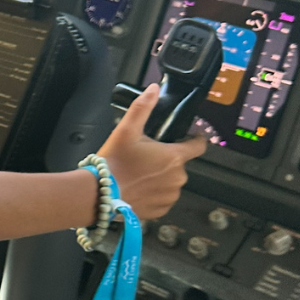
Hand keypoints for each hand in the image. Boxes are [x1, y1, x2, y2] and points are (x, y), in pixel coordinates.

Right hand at [96, 83, 207, 219]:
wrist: (100, 194)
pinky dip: (154, 192)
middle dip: (166, 159)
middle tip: (144, 156)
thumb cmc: (114, 163)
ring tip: (138, 173)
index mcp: (174, 157)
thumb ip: (142, 107)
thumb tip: (153, 90)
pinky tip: (138, 187)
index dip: (195, 139)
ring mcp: (170, 196)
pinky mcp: (161, 210)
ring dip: (160, 176)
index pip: (199, 146)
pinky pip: (163, 198)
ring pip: (170, 181)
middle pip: (179, 163)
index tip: (190, 136)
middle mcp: (177, 178)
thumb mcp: (126, 130)